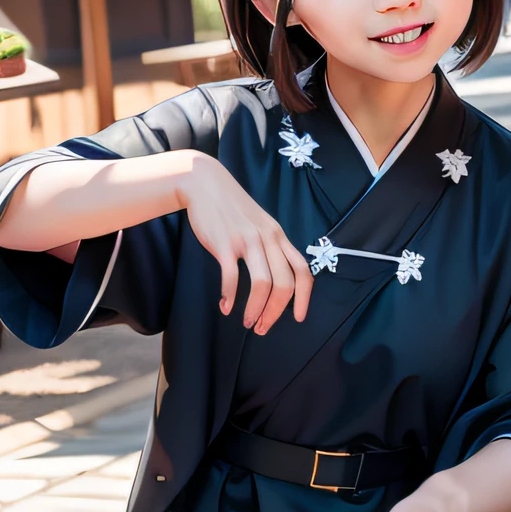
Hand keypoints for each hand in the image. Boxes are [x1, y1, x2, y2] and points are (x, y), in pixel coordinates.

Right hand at [178, 152, 312, 332]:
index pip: (303, 270)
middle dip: (276, 312)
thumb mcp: (260, 224)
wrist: (205, 184)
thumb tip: (274, 278)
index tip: (299, 318)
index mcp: (278, 236)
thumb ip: (269, 246)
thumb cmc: (232, 209)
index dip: (305, 298)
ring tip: (247, 321)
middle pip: (285, 283)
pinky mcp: (224, 243)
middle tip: (262, 327)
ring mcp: (247, 240)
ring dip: (255, 309)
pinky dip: (230, 296)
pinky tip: (226, 306)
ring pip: (262, 284)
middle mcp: (268, 238)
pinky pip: (232, 276)